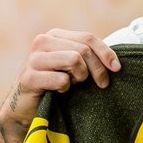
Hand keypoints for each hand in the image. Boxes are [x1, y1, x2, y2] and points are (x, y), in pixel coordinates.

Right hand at [1, 29, 120, 127]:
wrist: (25, 106)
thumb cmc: (55, 84)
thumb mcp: (73, 66)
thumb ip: (88, 56)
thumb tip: (116, 62)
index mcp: (54, 35)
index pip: (88, 38)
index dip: (106, 53)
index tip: (117, 69)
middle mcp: (42, 41)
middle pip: (83, 50)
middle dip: (97, 69)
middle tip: (100, 84)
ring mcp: (33, 59)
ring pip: (74, 60)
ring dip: (80, 77)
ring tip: (74, 84)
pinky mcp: (28, 78)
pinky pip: (61, 79)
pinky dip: (65, 88)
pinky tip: (59, 91)